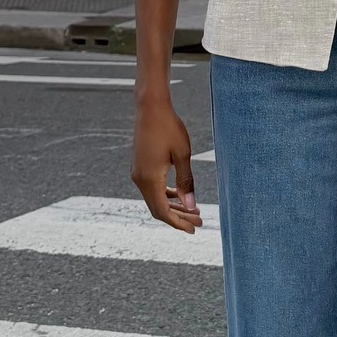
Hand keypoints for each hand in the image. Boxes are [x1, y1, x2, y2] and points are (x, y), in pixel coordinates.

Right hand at [131, 98, 201, 231]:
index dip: (178, 223)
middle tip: (199, 220)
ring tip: (193, 210)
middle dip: (179, 217)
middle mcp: (139, 179)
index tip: (195, 228)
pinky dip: (166, 195)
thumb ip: (187, 182)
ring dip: (173, 207)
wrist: (150, 107)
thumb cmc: (169, 128)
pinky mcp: (140, 167)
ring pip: (155, 199)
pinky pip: (152, 188)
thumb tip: (192, 206)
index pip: (163, 211)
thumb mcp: (183, 155)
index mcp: (149, 179)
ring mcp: (138, 173)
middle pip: (158, 208)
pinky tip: (180, 195)